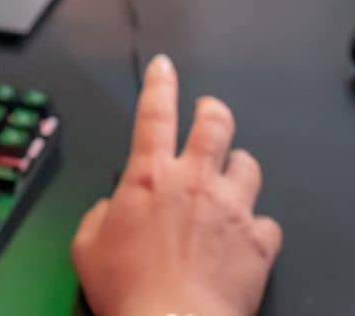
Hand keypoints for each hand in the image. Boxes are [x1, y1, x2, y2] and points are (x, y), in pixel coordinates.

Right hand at [71, 55, 280, 315]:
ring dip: (238, 169)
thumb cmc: (125, 289)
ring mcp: (233, 209)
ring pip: (249, 165)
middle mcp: (195, 181)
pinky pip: (268, 222)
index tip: (164, 66)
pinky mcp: (261, 243)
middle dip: (213, 112)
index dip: (160, 83)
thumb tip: (114, 207)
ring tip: (231, 180)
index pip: (154, 112)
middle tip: (210, 113)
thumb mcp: (87, 247)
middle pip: (215, 124)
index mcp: (148, 176)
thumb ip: (100, 215)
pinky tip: (246, 240)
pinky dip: (256, 227)